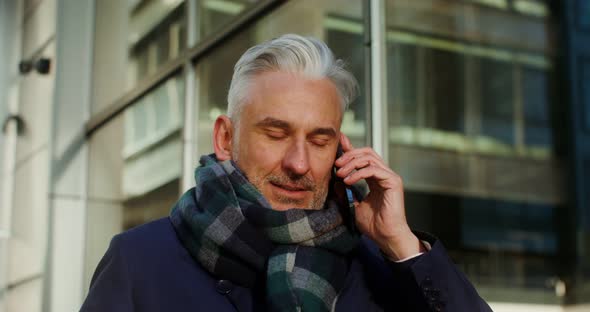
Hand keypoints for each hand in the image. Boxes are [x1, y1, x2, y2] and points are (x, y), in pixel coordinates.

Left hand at [334, 133, 424, 259]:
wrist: (385, 236)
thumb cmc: (373, 224)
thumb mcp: (354, 205)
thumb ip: (346, 192)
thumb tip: (335, 181)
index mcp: (376, 178)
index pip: (363, 157)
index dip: (351, 148)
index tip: (339, 143)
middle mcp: (384, 175)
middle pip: (367, 152)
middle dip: (349, 155)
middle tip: (336, 164)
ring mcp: (390, 177)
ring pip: (370, 158)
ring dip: (352, 163)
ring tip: (340, 174)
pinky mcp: (393, 182)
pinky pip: (374, 169)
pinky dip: (359, 173)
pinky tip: (348, 181)